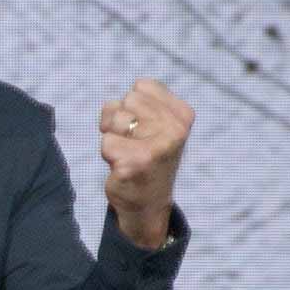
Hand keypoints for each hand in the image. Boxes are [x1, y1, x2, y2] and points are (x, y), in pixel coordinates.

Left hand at [99, 77, 192, 247]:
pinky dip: (108, 154)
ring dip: (114, 136)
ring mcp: (157, 147)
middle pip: (127, 100)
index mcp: (183, 114)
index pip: (141, 86)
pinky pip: (106, 142)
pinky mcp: (136, 163)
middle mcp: (176, 129)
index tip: (143, 127)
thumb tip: (113, 107)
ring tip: (128, 153)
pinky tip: (123, 167)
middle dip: (121, 120)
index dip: (132, 105)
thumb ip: (140, 101)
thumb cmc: (145, 155)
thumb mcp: (154, 122)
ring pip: (115, 119)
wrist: (148, 203)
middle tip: (133, 143)